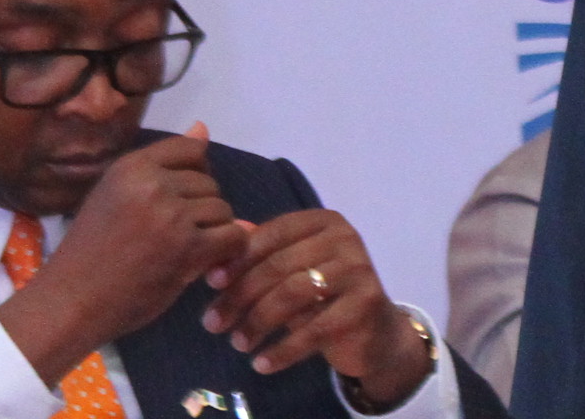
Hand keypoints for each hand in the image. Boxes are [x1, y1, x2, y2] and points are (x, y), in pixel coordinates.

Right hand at [0, 124, 245, 387]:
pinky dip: (226, 252)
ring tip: (182, 251)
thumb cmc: (89, 253)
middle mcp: (153, 184)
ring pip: (223, 209)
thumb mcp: (114, 196)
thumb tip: (203, 126)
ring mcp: (172, 215)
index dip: (195, 174)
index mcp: (131, 167)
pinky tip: (203, 264)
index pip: (192, 149)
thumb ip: (159, 166)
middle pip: (209, 182)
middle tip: (175, 236)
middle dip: (200, 208)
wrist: (68, 304)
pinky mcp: (188, 247)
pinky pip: (233, 236)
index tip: (179, 199)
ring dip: (212, 232)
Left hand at [202, 209, 429, 403]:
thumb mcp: (292, 272)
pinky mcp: (364, 304)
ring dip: (257, 322)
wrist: (374, 329)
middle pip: (278, 266)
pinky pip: (313, 330)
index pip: (272, 233)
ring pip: (292, 294)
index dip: (238, 258)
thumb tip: (215, 254)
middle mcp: (345, 238)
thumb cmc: (322, 296)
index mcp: (324, 222)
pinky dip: (282, 350)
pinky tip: (262, 363)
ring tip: (238, 343)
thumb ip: (259, 257)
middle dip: (239, 296)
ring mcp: (358, 270)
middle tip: (213, 323)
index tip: (210, 283)